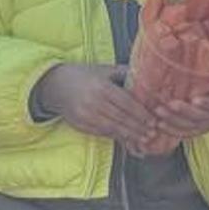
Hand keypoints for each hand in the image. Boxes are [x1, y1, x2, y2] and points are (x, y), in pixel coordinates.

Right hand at [33, 61, 161, 153]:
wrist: (55, 85)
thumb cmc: (83, 75)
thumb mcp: (103, 69)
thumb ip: (123, 73)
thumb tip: (146, 74)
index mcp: (101, 86)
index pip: (126, 103)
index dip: (141, 114)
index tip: (154, 120)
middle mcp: (93, 102)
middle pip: (121, 118)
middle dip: (138, 127)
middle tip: (153, 133)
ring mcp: (86, 115)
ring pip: (113, 128)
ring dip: (130, 135)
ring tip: (143, 139)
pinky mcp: (81, 124)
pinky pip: (102, 133)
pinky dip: (116, 137)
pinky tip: (127, 139)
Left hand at [133, 69, 208, 143]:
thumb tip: (206, 48)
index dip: (206, 102)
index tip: (195, 99)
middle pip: (199, 116)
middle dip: (183, 112)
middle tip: (168, 104)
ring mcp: (205, 125)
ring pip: (189, 127)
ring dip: (173, 121)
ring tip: (158, 113)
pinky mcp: (197, 130)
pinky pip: (184, 134)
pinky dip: (172, 131)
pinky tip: (159, 125)